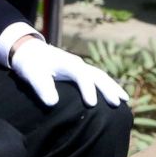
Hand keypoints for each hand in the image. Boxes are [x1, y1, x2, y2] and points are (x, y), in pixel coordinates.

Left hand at [10, 37, 129, 107]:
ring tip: (125, 100)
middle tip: (117, 104)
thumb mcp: (33, 75)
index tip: (92, 105)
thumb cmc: (31, 64)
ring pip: (102, 76)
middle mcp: (79, 64)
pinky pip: (100, 78)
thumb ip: (42, 88)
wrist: (30, 51)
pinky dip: (109, 86)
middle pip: (98, 76)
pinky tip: (116, 95)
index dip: (88, 90)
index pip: (82, 76)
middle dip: (109, 89)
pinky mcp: (83, 71)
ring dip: (113, 88)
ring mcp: (83, 67)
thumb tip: (53, 104)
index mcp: (68, 64)